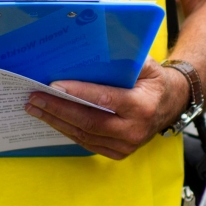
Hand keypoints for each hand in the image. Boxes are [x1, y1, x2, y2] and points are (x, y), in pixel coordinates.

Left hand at [25, 59, 188, 159]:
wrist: (170, 105)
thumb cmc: (153, 80)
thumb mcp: (146, 64)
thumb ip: (123, 59)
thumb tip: (90, 52)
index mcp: (141, 105)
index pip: (104, 100)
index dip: (78, 93)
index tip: (54, 85)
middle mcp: (134, 129)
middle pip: (89, 122)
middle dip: (58, 109)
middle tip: (34, 98)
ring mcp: (126, 145)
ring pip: (84, 135)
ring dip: (56, 121)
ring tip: (35, 108)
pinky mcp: (119, 153)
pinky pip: (87, 143)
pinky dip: (67, 130)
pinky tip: (52, 119)